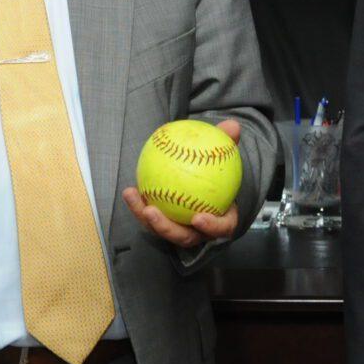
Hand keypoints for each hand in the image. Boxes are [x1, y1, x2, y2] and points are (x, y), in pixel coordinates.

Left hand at [122, 118, 242, 249]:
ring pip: (162, 230)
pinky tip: (130, 189)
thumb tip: (233, 125)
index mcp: (222, 220)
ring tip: (132, 195)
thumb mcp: (226, 157)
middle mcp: (200, 231)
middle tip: (152, 211)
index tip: (198, 217)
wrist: (208, 185)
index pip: (220, 229)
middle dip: (165, 228)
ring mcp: (181, 230)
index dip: (211, 227)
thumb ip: (228, 144)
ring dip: (144, 216)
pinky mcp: (164, 225)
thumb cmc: (220, 173)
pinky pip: (150, 217)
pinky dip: (139, 205)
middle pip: (184, 237)